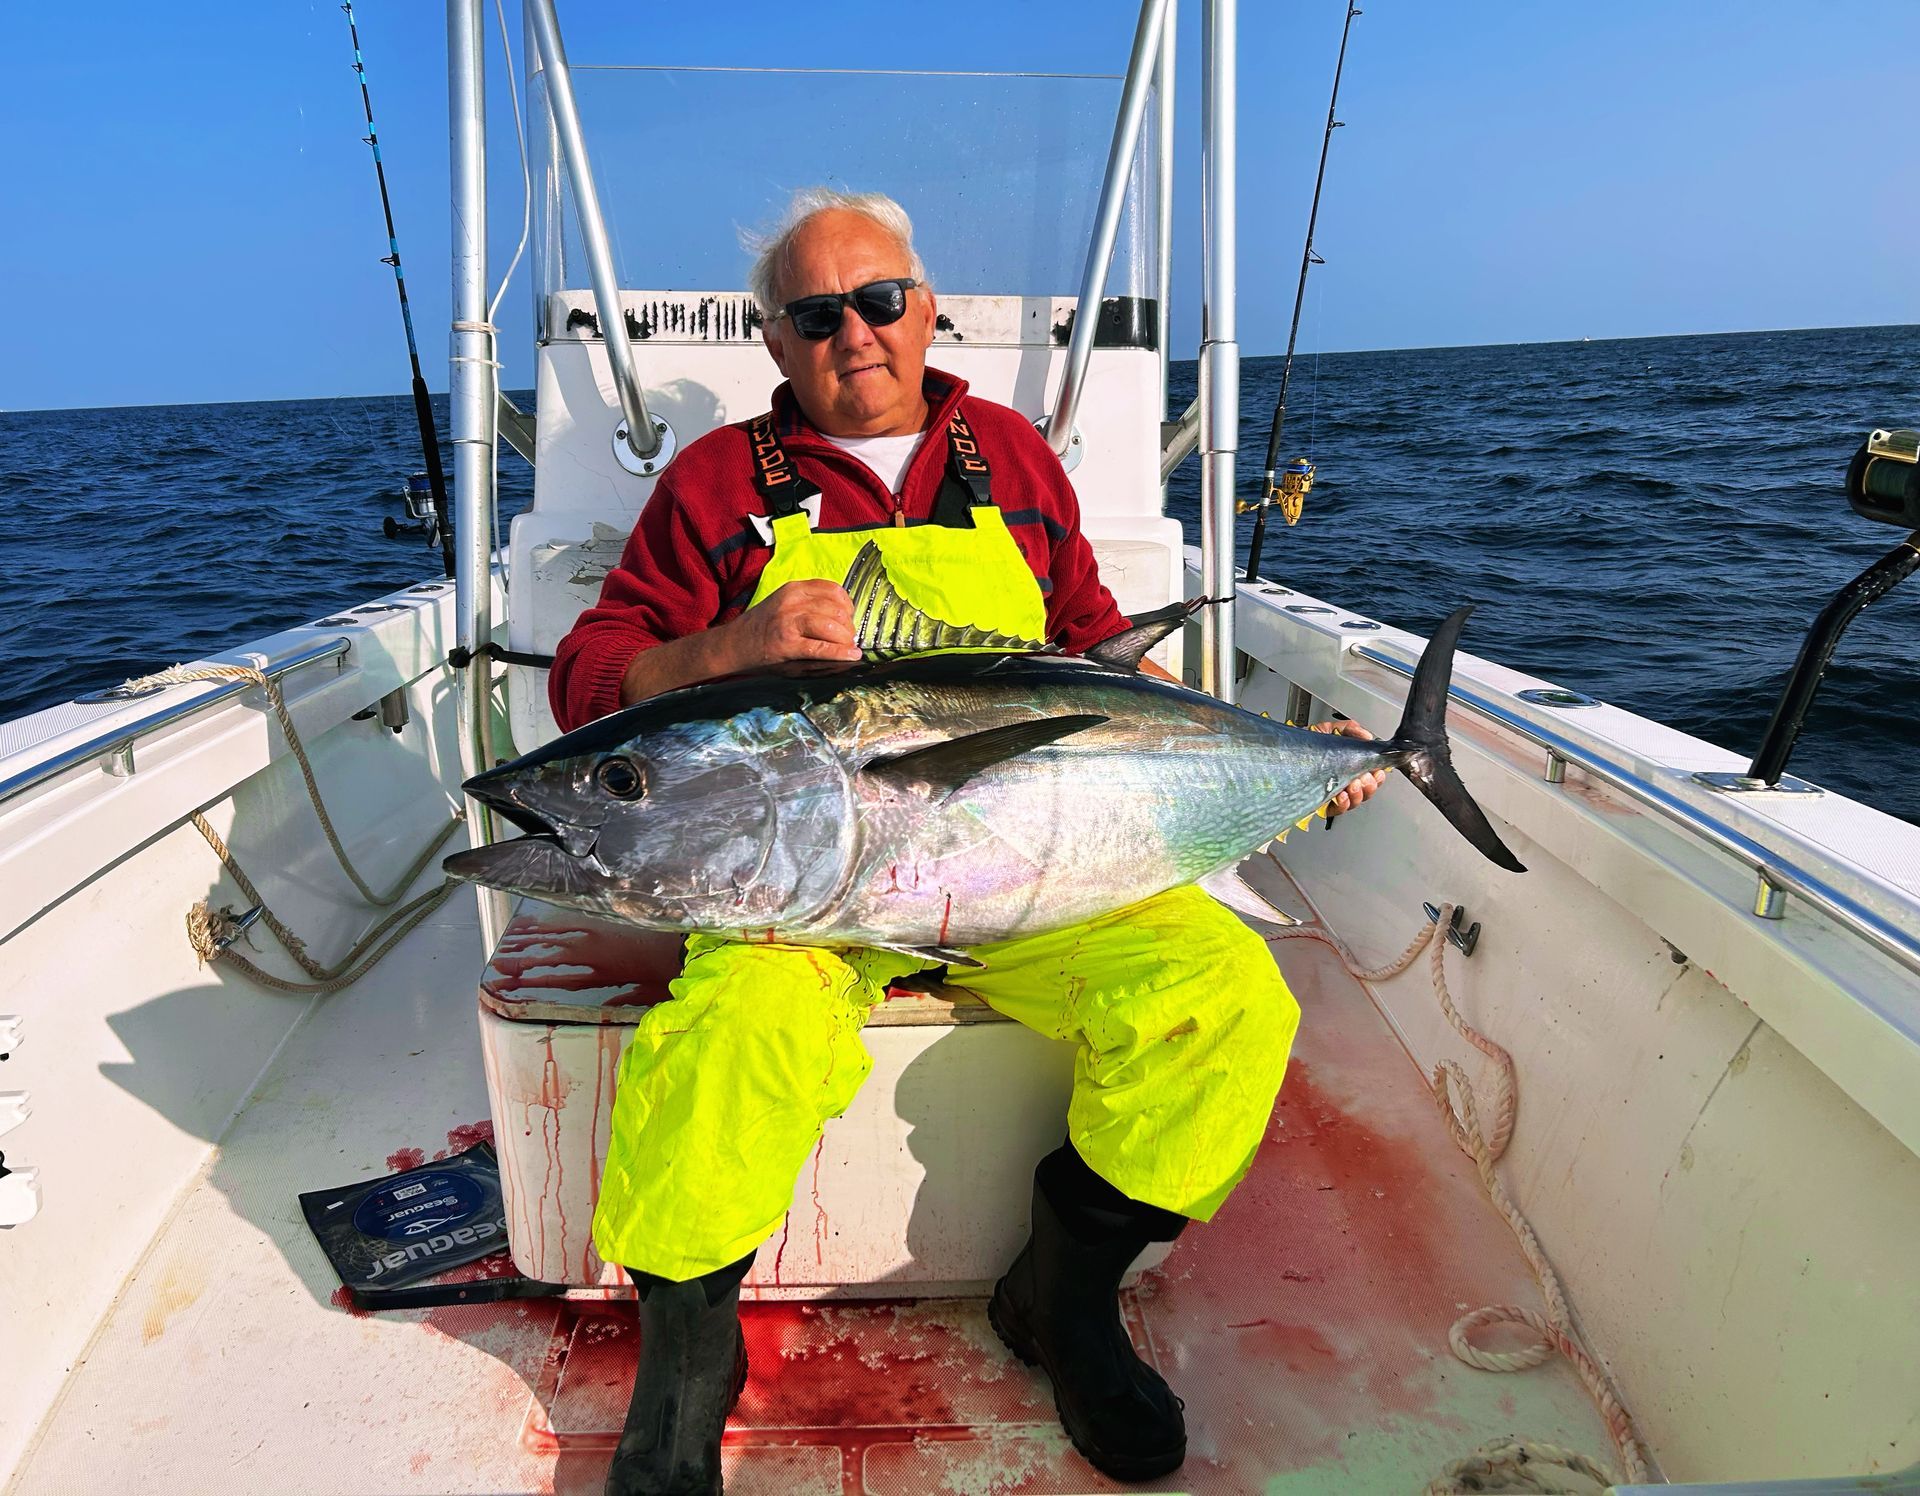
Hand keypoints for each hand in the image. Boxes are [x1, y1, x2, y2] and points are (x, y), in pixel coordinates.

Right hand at [724, 579, 863, 668]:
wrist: (733, 645)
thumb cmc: (761, 628)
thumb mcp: (784, 604)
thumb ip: (810, 604)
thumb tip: (844, 616)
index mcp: (794, 588)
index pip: (834, 590)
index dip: (848, 606)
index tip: (849, 618)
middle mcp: (792, 601)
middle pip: (837, 610)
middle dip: (848, 627)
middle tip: (847, 638)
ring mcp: (789, 622)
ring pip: (833, 627)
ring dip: (845, 640)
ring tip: (846, 647)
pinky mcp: (787, 644)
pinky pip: (821, 648)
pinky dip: (840, 653)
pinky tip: (850, 656)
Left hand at [1309, 719, 1387, 814]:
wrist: (1282, 752)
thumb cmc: (1304, 744)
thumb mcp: (1328, 729)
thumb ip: (1350, 729)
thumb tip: (1366, 736)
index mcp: (1348, 766)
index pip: (1370, 776)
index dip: (1377, 776)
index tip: (1377, 772)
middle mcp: (1342, 780)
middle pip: (1366, 791)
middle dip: (1370, 785)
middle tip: (1364, 777)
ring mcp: (1332, 793)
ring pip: (1355, 801)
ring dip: (1358, 794)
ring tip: (1353, 784)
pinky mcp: (1321, 803)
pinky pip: (1337, 810)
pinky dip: (1343, 804)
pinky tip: (1342, 795)